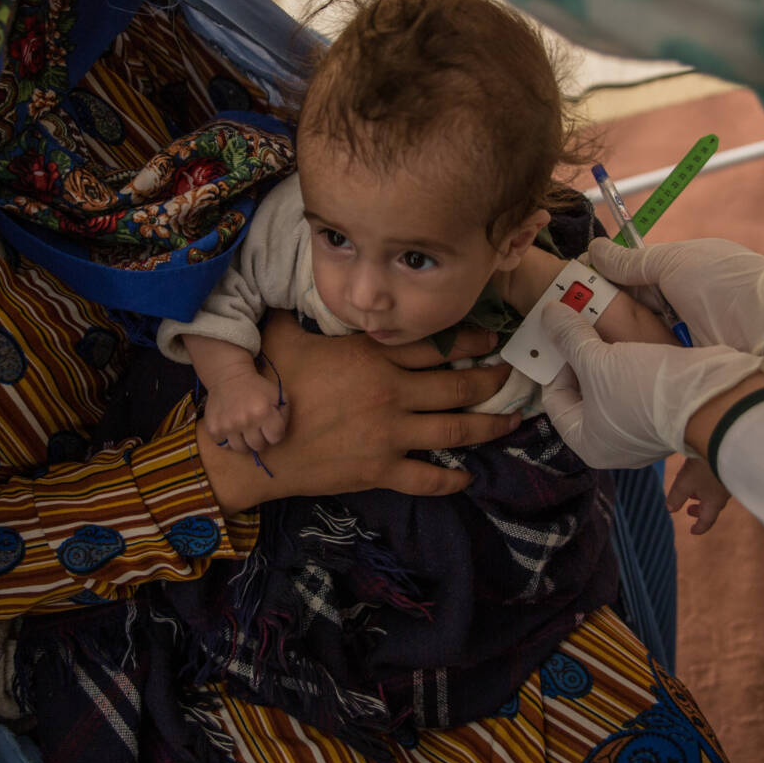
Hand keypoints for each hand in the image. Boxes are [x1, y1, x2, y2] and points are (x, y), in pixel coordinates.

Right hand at [201, 312, 522, 512]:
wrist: (252, 447)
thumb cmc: (266, 385)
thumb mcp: (283, 334)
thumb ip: (304, 309)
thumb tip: (306, 283)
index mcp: (371, 356)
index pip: (434, 345)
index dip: (470, 342)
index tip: (493, 339)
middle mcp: (390, 392)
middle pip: (458, 387)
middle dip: (491, 381)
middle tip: (510, 376)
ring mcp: (389, 434)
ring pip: (455, 430)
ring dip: (489, 426)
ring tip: (511, 421)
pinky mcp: (381, 470)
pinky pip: (428, 477)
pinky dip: (452, 479)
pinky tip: (467, 476)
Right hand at [202, 369, 288, 453]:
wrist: (228, 377)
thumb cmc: (257, 388)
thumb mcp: (279, 395)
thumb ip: (284, 416)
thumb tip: (278, 435)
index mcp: (263, 412)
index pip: (275, 438)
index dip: (274, 432)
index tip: (269, 425)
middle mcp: (245, 420)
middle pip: (258, 446)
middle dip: (260, 438)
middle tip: (256, 427)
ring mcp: (227, 426)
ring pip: (241, 449)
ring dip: (244, 441)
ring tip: (244, 428)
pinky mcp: (213, 429)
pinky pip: (225, 445)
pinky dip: (229, 439)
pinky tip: (231, 426)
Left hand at [541, 302, 763, 467]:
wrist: (711, 398)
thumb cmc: (642, 389)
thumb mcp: (597, 360)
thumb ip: (568, 337)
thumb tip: (547, 314)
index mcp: (588, 444)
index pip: (554, 401)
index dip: (556, 365)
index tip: (565, 337)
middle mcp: (614, 446)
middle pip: (583, 396)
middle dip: (582, 361)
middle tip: (584, 330)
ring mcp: (642, 434)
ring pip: (611, 391)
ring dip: (607, 362)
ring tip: (609, 333)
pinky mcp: (665, 419)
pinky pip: (636, 391)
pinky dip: (631, 369)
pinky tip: (635, 345)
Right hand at [585, 237, 763, 355]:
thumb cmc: (729, 284)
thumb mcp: (676, 263)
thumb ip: (633, 262)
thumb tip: (593, 249)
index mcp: (675, 274)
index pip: (628, 278)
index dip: (600, 283)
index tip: (569, 290)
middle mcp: (675, 306)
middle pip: (627, 310)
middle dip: (601, 314)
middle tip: (564, 322)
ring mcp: (680, 338)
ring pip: (635, 338)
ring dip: (612, 340)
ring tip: (575, 345)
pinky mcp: (684, 365)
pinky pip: (650, 361)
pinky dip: (631, 361)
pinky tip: (605, 363)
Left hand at [665, 456, 730, 534]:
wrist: (723, 444)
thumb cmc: (703, 467)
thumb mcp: (684, 483)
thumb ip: (676, 498)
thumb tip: (670, 510)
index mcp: (714, 502)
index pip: (707, 520)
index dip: (699, 527)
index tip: (692, 531)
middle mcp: (723, 495)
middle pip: (712, 508)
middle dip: (700, 511)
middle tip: (689, 510)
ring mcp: (726, 483)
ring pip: (714, 495)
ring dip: (702, 497)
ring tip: (692, 493)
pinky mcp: (727, 471)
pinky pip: (717, 484)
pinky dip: (707, 487)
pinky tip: (700, 477)